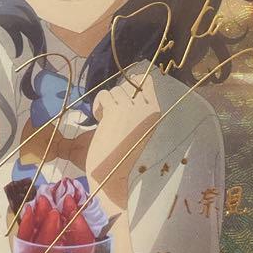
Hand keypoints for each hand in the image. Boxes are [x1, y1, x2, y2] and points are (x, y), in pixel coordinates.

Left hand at [86, 71, 161, 208]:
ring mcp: (132, 109)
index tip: (124, 96)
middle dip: (118, 97)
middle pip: (129, 85)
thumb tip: (134, 78)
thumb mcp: (138, 127)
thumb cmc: (123, 153)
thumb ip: (138, 105)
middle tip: (114, 117)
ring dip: (107, 103)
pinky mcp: (115, 111)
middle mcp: (146, 109)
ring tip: (107, 121)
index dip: (133, 83)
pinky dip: (98, 105)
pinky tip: (100, 120)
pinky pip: (104, 95)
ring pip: (115, 90)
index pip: (147, 82)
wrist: (111, 173)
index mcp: (155, 113)